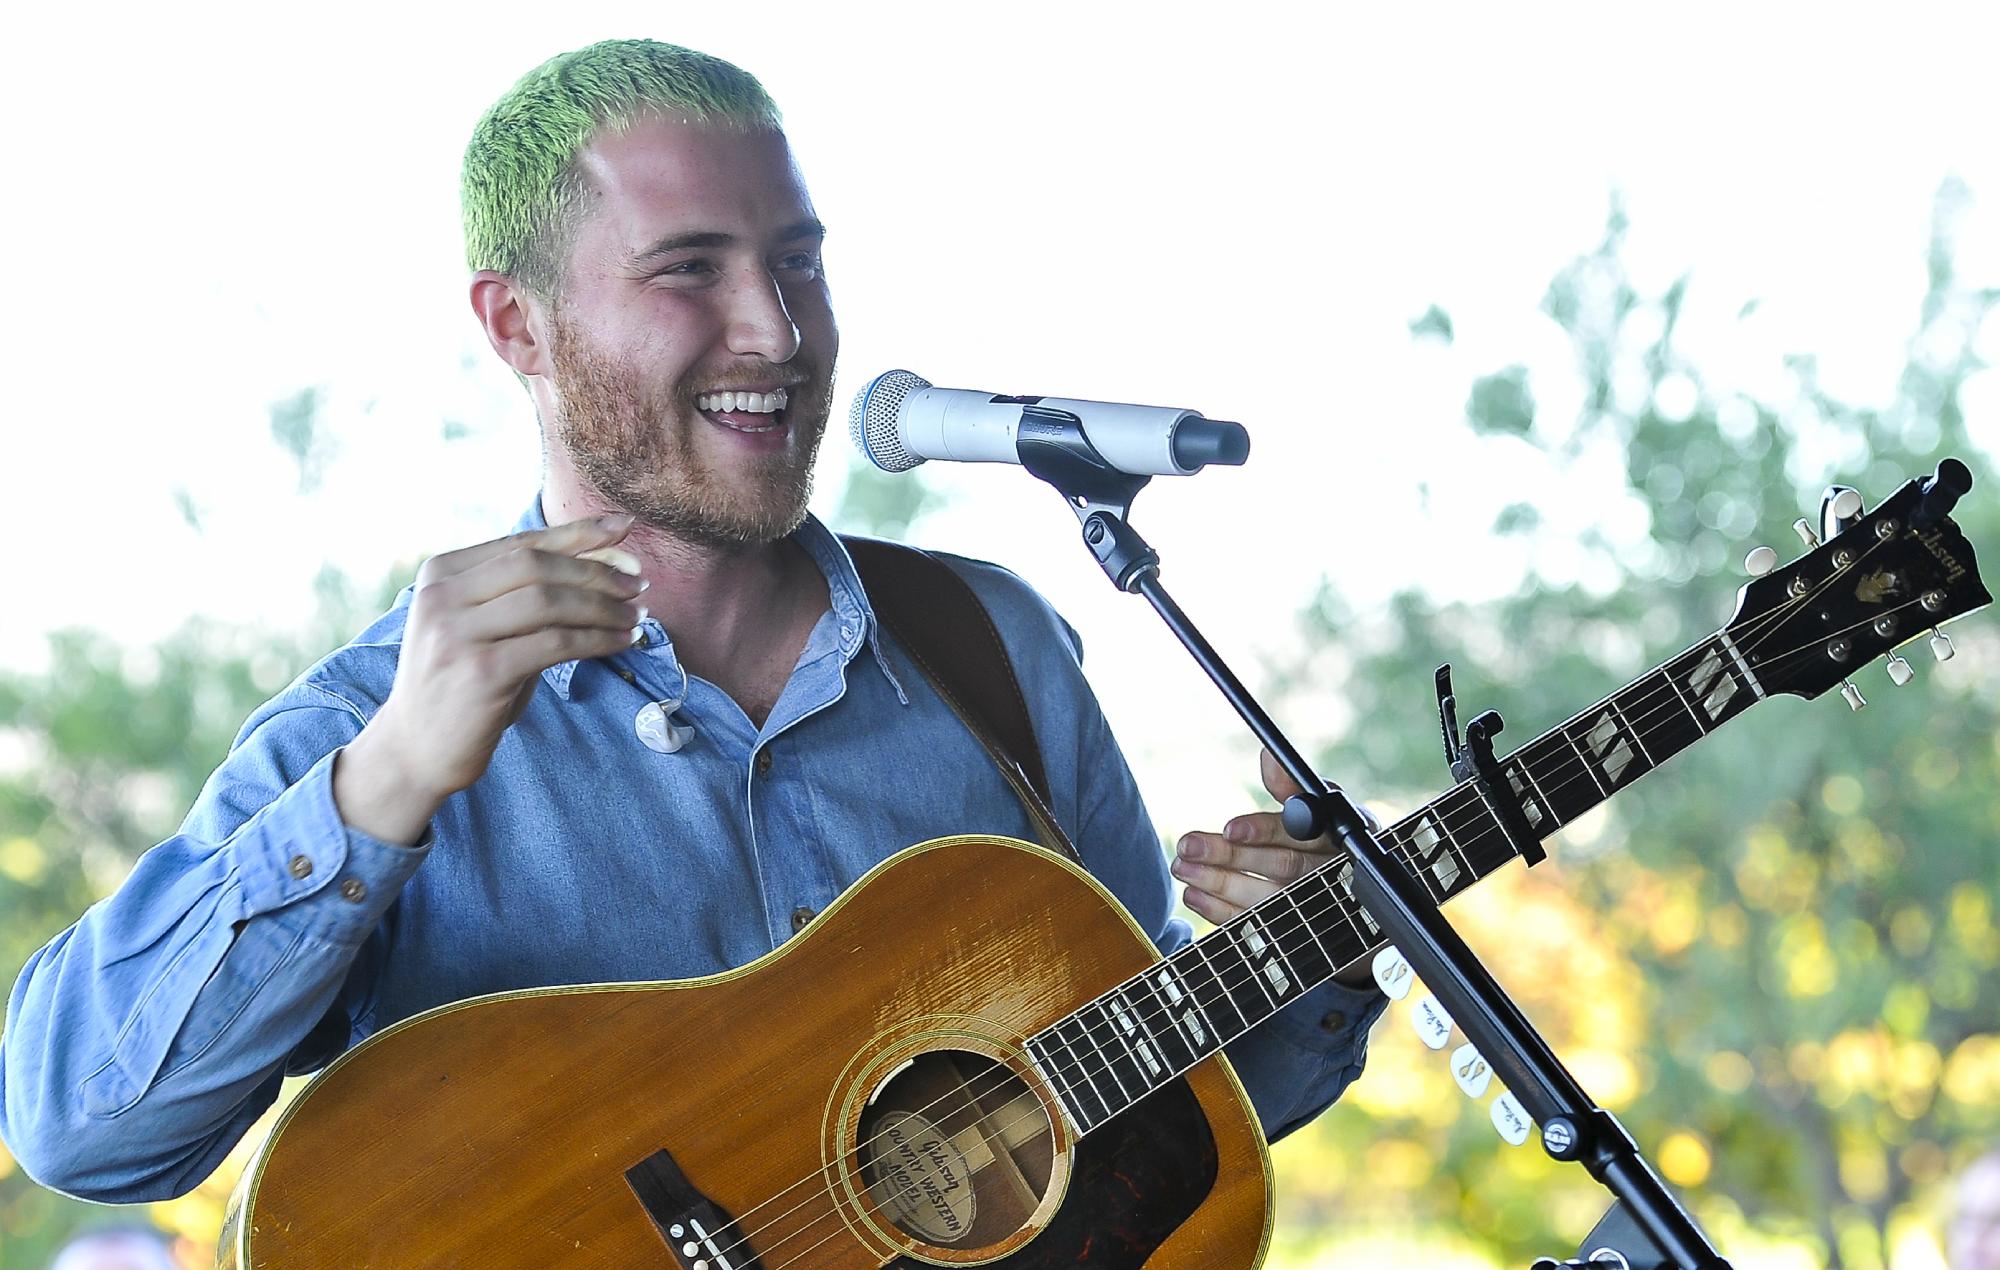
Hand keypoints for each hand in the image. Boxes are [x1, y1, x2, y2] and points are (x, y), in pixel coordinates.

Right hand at [334, 514, 646, 843]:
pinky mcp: (481, 671)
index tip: (626, 527)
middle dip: (597, 571)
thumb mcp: (488, 626)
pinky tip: (621, 642)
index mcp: (441, 573)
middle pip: (537, 565)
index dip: (579, 533)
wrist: (417, 749)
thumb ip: (531, 592)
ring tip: (635, 615)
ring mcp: (457, 633)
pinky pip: (555, 643)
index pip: (522, 542)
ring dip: (603, 606)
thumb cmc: (464, 682)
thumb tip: (609, 559)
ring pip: (549, 601)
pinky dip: (597, 640)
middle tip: (638, 584)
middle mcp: (442, 596)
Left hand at [1173, 748, 1344, 924]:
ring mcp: (1316, 909)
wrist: (1354, 893)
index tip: (1229, 828)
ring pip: (1267, 899)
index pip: (1300, 834)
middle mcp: (1331, 874)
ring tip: (1182, 868)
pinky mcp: (1295, 934)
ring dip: (1219, 884)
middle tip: (1188, 846)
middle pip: (1281, 868)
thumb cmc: (1326, 838)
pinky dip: (1221, 912)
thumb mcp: (1319, 807)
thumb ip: (1291, 785)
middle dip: (1230, 857)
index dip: (1263, 831)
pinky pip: (1257, 926)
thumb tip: (1268, 755)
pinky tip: (1193, 895)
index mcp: (1338, 837)